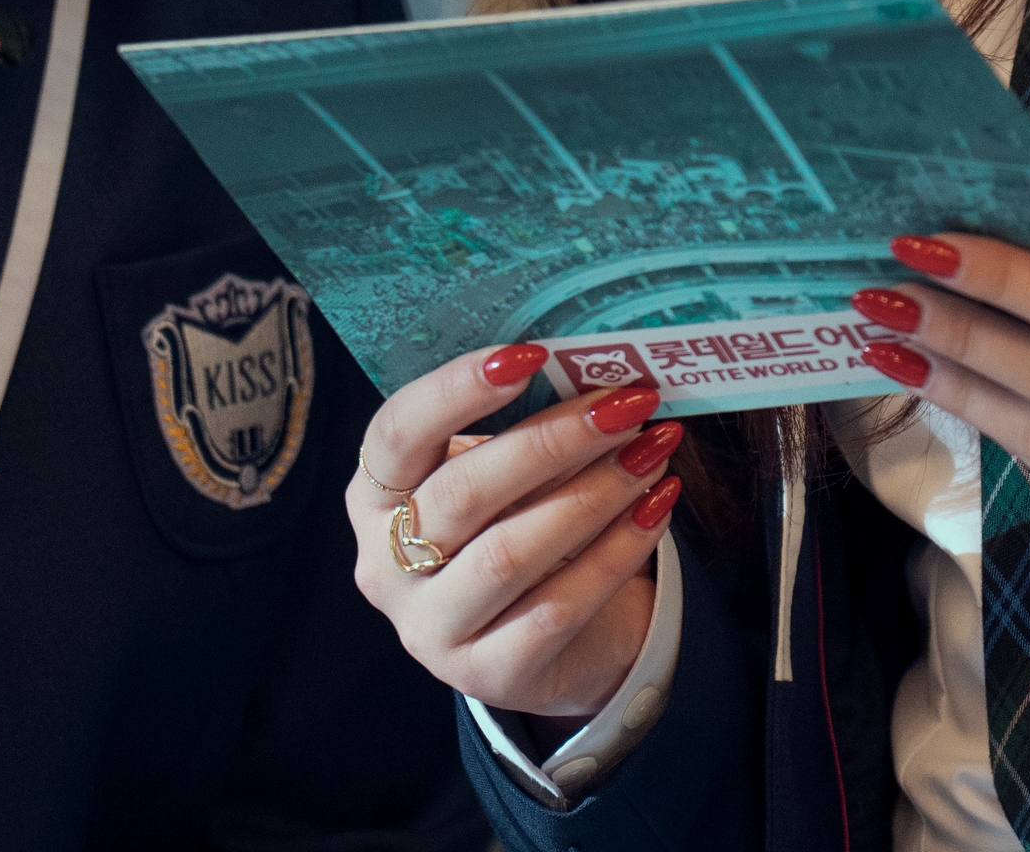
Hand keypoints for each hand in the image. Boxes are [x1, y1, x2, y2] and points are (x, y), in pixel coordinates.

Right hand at [345, 342, 684, 719]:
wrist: (549, 640)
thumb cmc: (517, 525)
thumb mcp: (500, 476)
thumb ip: (524, 428)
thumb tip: (598, 375)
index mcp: (373, 497)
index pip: (397, 434)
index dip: (457, 390)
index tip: (532, 354)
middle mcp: (384, 566)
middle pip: (463, 492)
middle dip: (552, 440)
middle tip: (626, 403)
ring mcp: (430, 630)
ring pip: (511, 553)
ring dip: (593, 494)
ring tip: (652, 450)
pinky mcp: (489, 675)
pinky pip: (558, 607)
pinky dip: (615, 552)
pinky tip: (656, 509)